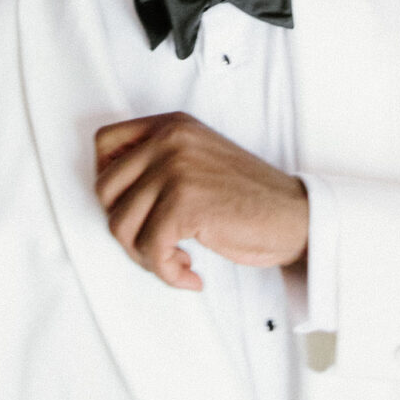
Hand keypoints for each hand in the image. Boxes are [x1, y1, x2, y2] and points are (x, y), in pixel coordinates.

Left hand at [95, 112, 307, 289]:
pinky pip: (150, 249)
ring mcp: (175, 169)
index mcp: (171, 125)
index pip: (105, 142)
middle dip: (126, 228)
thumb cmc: (249, 196)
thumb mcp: (199, 158)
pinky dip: (167, 272)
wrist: (294, 216)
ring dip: (145, 256)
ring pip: (121, 225)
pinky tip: (190, 274)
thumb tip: (113, 195)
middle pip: (105, 190)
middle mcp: (169, 139)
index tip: (127, 207)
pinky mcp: (184, 203)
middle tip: (154, 243)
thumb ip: (159, 162)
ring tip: (175, 260)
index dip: (108, 182)